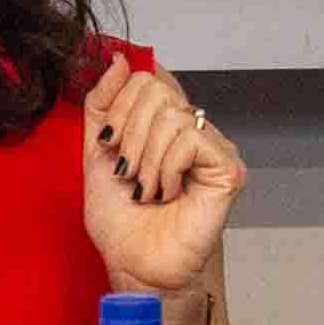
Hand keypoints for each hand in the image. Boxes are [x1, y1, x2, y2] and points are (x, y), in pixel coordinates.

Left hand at [78, 58, 241, 294]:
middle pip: (155, 89)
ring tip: (146, 190)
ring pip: (171, 115)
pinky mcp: (227, 167)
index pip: (143, 79)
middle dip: (128, 134)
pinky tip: (166, 193)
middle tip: (127, 172)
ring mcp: (213, 147)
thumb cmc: (121, 222)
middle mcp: (192, 130)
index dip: (118, 108)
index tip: (108, 145)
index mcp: (162, 124)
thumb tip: (119, 59)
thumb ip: (102, 104)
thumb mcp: (96, 152)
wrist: (134, 265)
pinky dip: (167, 168)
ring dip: (145, 159)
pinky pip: (190, 139)